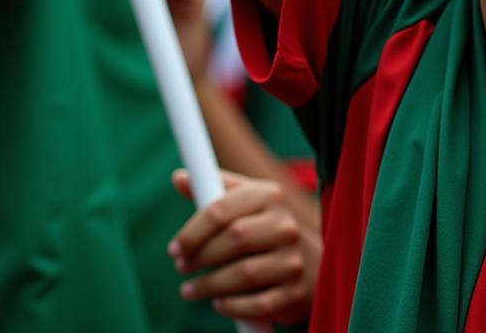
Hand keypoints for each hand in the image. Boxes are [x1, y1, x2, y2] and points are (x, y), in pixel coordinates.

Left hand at [169, 169, 319, 323]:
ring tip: (189, 290)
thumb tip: (179, 178)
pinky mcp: (295, 291)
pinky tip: (219, 303)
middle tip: (181, 266)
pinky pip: (257, 304)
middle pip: (235, 238)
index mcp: (270, 195)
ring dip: (209, 286)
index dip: (193, 231)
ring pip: (244, 274)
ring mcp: (292, 258)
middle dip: (200, 256)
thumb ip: (215, 189)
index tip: (174, 247)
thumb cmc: (267, 226)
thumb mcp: (247, 201)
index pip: (222, 210)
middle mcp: (285, 224)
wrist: (310, 262)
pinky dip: (232, 306)